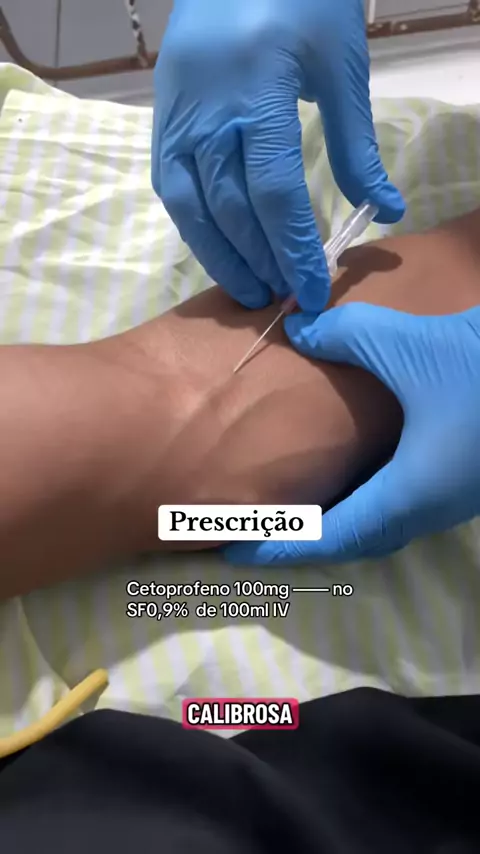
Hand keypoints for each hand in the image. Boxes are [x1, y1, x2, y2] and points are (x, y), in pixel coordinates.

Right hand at [151, 0, 403, 311]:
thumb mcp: (339, 65)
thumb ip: (356, 145)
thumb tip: (385, 209)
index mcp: (257, 90)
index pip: (274, 193)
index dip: (293, 249)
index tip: (311, 291)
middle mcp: (207, 110)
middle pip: (231, 208)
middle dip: (260, 260)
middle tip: (284, 297)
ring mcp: (177, 114)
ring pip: (190, 206)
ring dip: (220, 256)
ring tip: (249, 289)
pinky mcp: (162, 117)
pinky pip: (169, 185)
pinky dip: (193, 225)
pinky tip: (217, 249)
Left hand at [225, 304, 479, 564]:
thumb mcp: (409, 347)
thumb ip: (345, 336)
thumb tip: (299, 326)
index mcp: (407, 494)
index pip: (327, 537)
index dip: (278, 544)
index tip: (233, 549)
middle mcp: (426, 508)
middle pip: (351, 540)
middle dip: (301, 540)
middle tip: (256, 526)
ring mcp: (448, 498)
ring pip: (378, 525)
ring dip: (335, 522)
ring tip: (292, 506)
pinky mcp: (460, 479)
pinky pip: (398, 504)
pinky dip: (362, 499)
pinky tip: (348, 473)